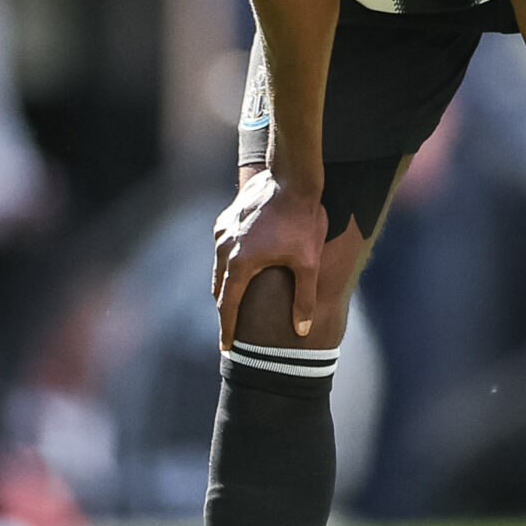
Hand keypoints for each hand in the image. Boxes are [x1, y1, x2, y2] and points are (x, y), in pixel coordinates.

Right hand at [211, 170, 326, 348]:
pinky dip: (227, 262)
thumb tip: (302, 330)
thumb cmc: (303, 221)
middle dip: (224, 310)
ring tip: (232, 302)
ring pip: (218, 267)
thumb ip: (304, 300)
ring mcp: (223, 231)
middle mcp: (224, 248)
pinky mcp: (226, 219)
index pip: (228, 306)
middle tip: (230, 329)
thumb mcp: (308, 264)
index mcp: (240, 264)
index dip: (227, 329)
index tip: (226, 347)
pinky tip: (237, 266)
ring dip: (225, 286)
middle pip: (219, 288)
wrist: (292, 178)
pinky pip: (222, 248)